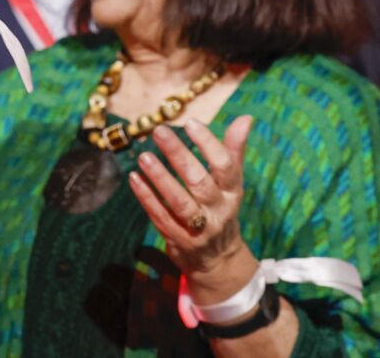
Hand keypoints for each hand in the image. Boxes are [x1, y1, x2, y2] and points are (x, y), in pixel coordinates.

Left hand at [129, 116, 256, 300]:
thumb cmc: (221, 209)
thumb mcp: (232, 184)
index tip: (191, 122)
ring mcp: (200, 228)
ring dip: (160, 178)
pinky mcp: (180, 240)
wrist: (219, 261)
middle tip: (159, 131)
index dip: (209, 144)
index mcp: (232, 192)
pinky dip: (147, 198)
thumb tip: (245, 118)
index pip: (225, 166)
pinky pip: (161, 217)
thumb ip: (233, 151)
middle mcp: (219, 210)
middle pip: (200, 181)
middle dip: (180, 156)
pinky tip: (134, 178)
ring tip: (143, 156)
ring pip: (180, 202)